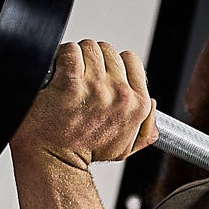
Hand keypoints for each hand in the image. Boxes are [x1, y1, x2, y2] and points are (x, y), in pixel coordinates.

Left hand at [11, 39, 158, 171]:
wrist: (56, 160)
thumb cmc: (85, 153)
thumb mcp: (125, 147)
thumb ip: (145, 128)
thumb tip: (151, 105)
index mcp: (137, 105)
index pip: (131, 60)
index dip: (113, 63)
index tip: (102, 74)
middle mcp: (120, 94)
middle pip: (108, 51)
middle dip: (94, 60)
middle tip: (83, 78)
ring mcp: (95, 87)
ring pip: (89, 48)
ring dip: (78, 57)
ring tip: (71, 77)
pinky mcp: (71, 82)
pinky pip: (70, 51)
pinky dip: (62, 57)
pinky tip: (58, 73)